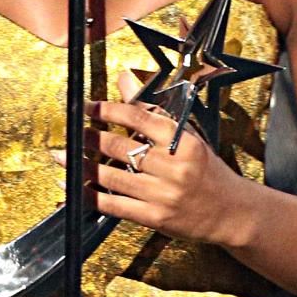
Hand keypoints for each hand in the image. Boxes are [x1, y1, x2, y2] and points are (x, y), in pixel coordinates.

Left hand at [70, 82, 251, 248]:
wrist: (232, 212)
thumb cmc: (206, 170)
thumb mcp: (186, 136)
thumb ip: (152, 111)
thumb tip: (123, 79)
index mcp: (182, 141)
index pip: (139, 118)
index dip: (109, 110)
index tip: (88, 107)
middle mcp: (174, 166)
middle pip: (121, 146)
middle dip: (91, 138)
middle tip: (73, 131)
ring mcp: (164, 194)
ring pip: (113, 176)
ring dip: (83, 167)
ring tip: (63, 157)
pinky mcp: (155, 218)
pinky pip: (115, 205)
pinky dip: (91, 196)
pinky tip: (76, 187)